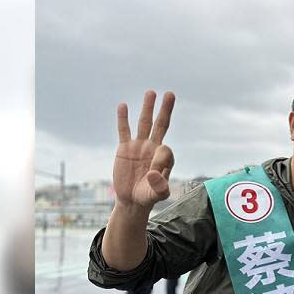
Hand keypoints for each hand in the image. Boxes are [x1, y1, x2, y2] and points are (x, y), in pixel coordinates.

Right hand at [114, 90, 175, 210]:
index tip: (153, 173)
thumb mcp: (158, 195)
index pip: (166, 150)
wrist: (132, 200)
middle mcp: (153, 148)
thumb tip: (153, 173)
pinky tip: (123, 105)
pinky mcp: (124, 148)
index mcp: (165, 158)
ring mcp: (139, 146)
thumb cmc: (148, 197)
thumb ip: (160, 186)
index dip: (161, 160)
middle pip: (161, 125)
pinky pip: (124, 131)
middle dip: (165, 110)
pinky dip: (123, 118)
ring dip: (147, 108)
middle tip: (170, 94)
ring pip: (144, 123)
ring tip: (151, 92)